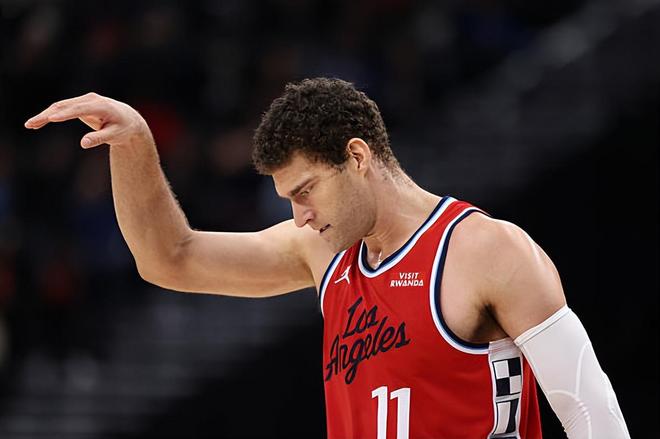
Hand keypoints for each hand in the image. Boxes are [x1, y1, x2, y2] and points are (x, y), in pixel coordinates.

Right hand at [24, 92, 150, 148]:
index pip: (80, 109)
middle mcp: (91, 99)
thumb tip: (83, 144)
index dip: (66, 114)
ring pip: (61, 106)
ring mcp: (84, 100)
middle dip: (48, 115)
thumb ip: (99, 138)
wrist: (128, 119)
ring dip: (45, 115)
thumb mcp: (115, 135)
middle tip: (31, 124)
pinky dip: (50, 115)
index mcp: (102, 106)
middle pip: (66, 106)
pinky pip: (62, 109)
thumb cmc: (123, 129)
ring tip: (30, 125)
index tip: (51, 119)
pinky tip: (38, 123)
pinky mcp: (79, 104)